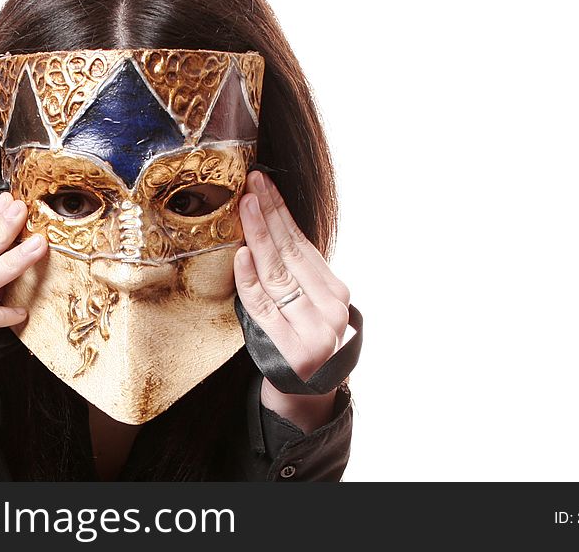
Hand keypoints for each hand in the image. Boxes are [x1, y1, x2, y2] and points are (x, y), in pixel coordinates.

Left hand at [234, 171, 351, 432]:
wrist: (307, 394)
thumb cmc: (302, 340)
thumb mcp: (310, 305)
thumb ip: (298, 273)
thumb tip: (271, 225)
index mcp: (336, 294)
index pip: (303, 245)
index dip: (281, 213)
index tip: (264, 184)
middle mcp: (329, 311)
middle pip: (290, 254)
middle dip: (269, 215)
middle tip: (252, 184)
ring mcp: (311, 331)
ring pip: (277, 275)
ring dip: (259, 236)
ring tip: (246, 206)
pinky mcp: (289, 349)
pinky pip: (263, 307)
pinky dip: (250, 280)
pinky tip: (242, 255)